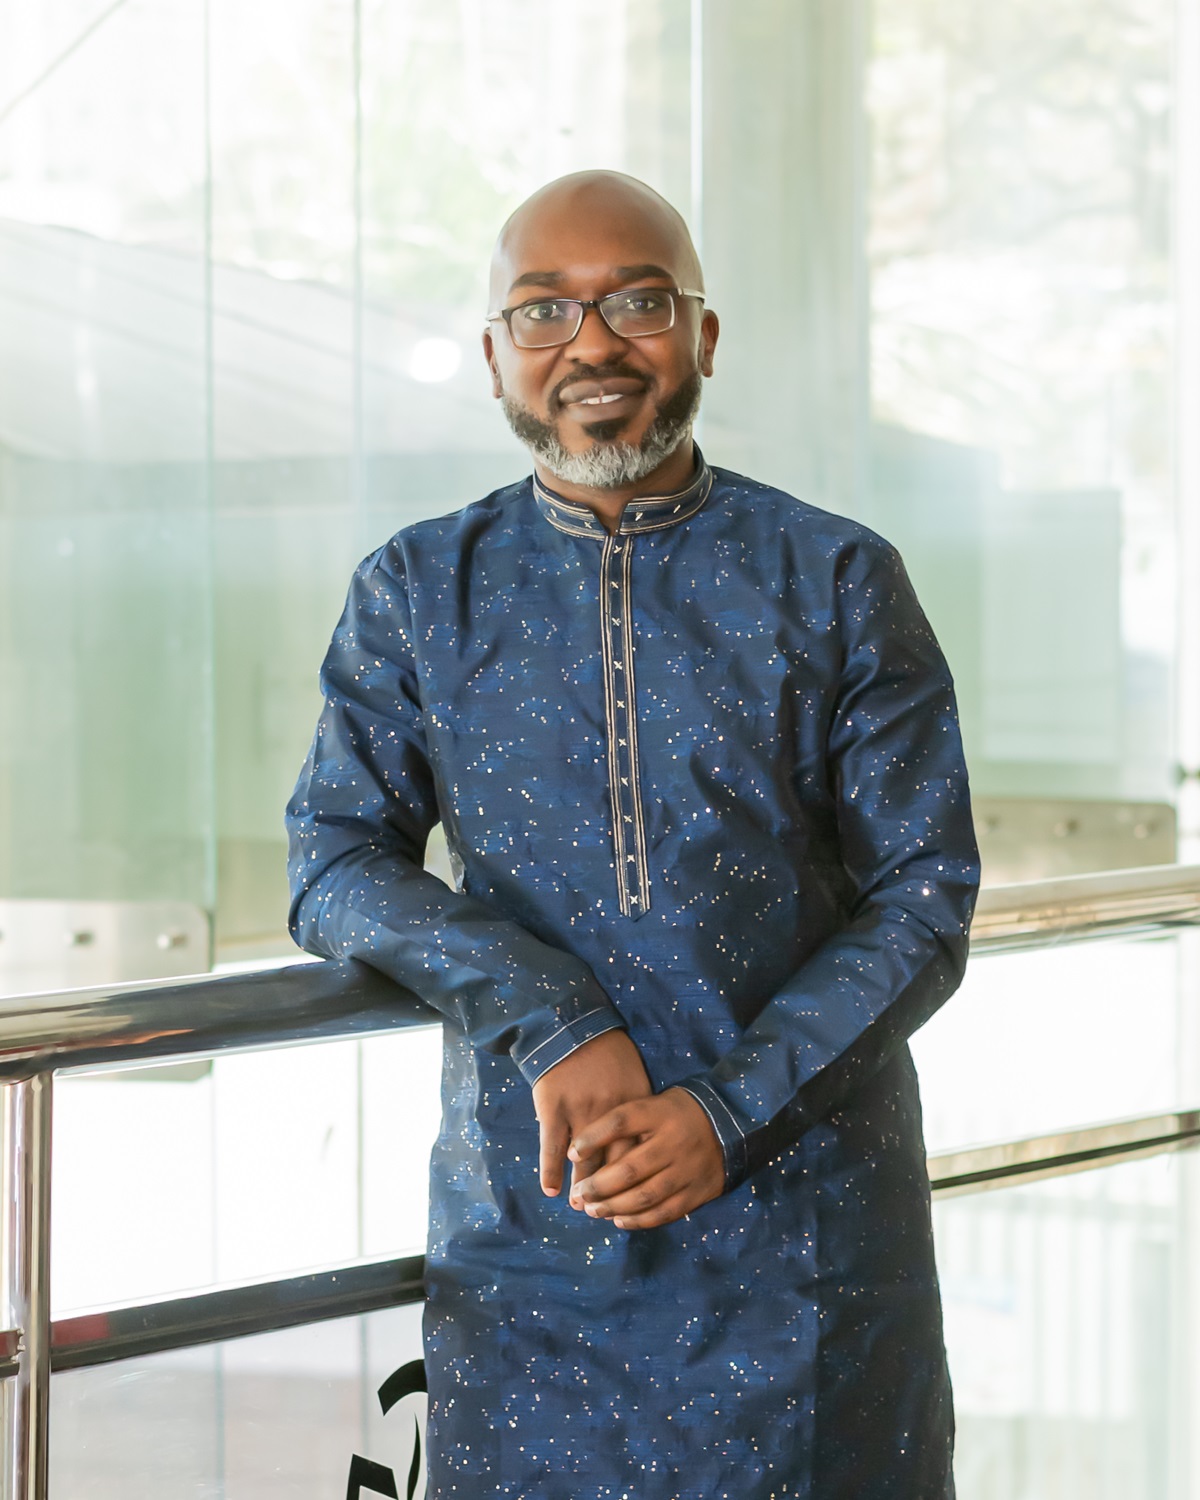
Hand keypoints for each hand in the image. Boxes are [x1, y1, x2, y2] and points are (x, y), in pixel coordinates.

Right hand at [531, 1029, 650, 1198]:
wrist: (571, 1026)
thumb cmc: (607, 1052)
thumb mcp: (634, 1076)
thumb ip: (639, 1109)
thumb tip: (645, 1144)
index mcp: (635, 1105)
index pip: (640, 1152)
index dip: (637, 1178)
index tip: (633, 1196)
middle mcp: (611, 1113)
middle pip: (614, 1163)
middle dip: (610, 1191)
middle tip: (603, 1211)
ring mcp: (581, 1112)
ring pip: (583, 1161)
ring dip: (581, 1187)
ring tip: (580, 1206)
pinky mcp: (554, 1109)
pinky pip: (552, 1147)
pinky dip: (551, 1171)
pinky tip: (551, 1190)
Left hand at [566, 1087, 724, 1229]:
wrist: (734, 1123)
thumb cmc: (681, 1113)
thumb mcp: (657, 1102)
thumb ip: (628, 1120)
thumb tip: (584, 1145)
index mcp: (661, 1113)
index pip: (621, 1122)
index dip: (593, 1138)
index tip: (572, 1152)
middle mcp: (674, 1141)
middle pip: (629, 1168)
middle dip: (598, 1185)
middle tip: (580, 1194)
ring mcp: (687, 1169)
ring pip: (644, 1196)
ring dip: (614, 1207)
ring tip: (593, 1210)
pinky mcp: (698, 1192)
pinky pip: (664, 1212)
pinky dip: (639, 1220)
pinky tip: (619, 1220)